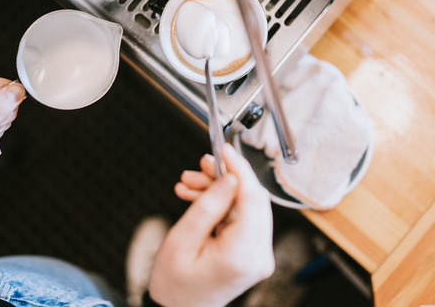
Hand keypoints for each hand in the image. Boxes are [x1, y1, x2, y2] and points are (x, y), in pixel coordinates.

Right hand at [148, 145, 274, 306]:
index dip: (240, 169)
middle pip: (253, 200)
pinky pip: (243, 218)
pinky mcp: (254, 252)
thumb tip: (230, 177)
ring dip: (220, 190)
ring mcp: (259, 255)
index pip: (252, 198)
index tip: (225, 150)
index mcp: (242, 254)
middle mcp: (258, 256)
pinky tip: (199, 197)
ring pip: (247, 205)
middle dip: (226, 177)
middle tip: (201, 166)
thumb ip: (208, 206)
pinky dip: (223, 205)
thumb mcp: (182, 239)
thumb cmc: (175, 284)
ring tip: (191, 184)